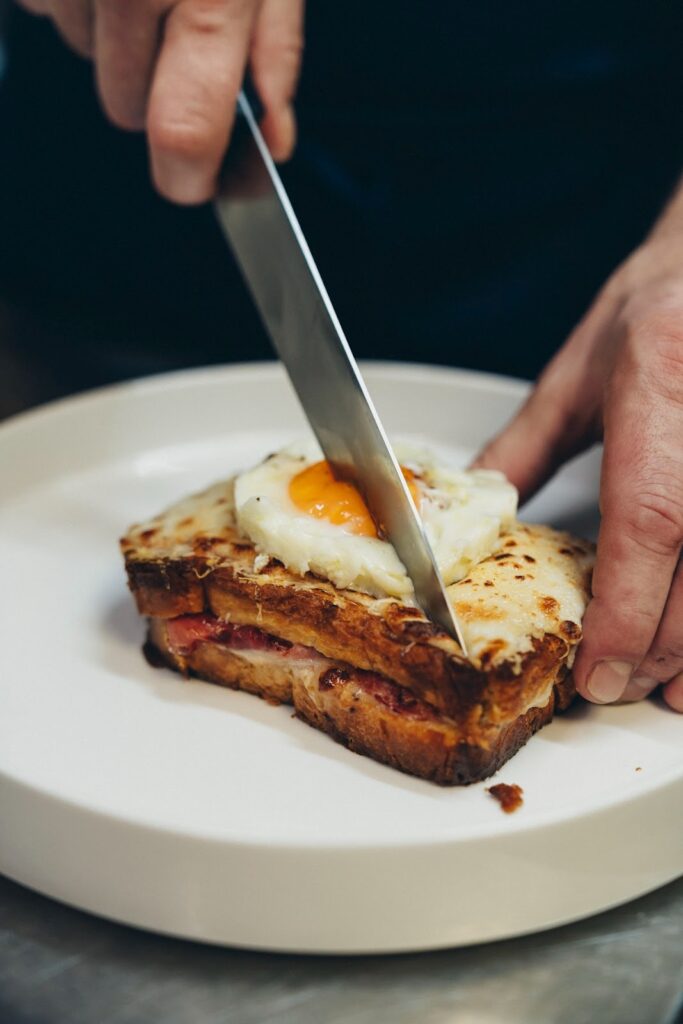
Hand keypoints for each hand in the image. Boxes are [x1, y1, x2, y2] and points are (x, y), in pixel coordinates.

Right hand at [18, 0, 303, 203]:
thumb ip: (277, 53)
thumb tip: (276, 138)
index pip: (184, 132)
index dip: (190, 175)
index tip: (198, 181)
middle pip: (128, 107)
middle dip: (154, 85)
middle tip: (179, 23)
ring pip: (83, 55)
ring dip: (113, 32)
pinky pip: (46, 10)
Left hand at [474, 185, 682, 712]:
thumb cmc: (656, 307)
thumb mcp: (578, 374)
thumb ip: (524, 448)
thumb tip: (481, 506)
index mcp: (655, 390)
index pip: (649, 519)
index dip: (628, 608)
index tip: (602, 670)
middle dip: (664, 643)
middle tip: (628, 685)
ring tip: (671, 684)